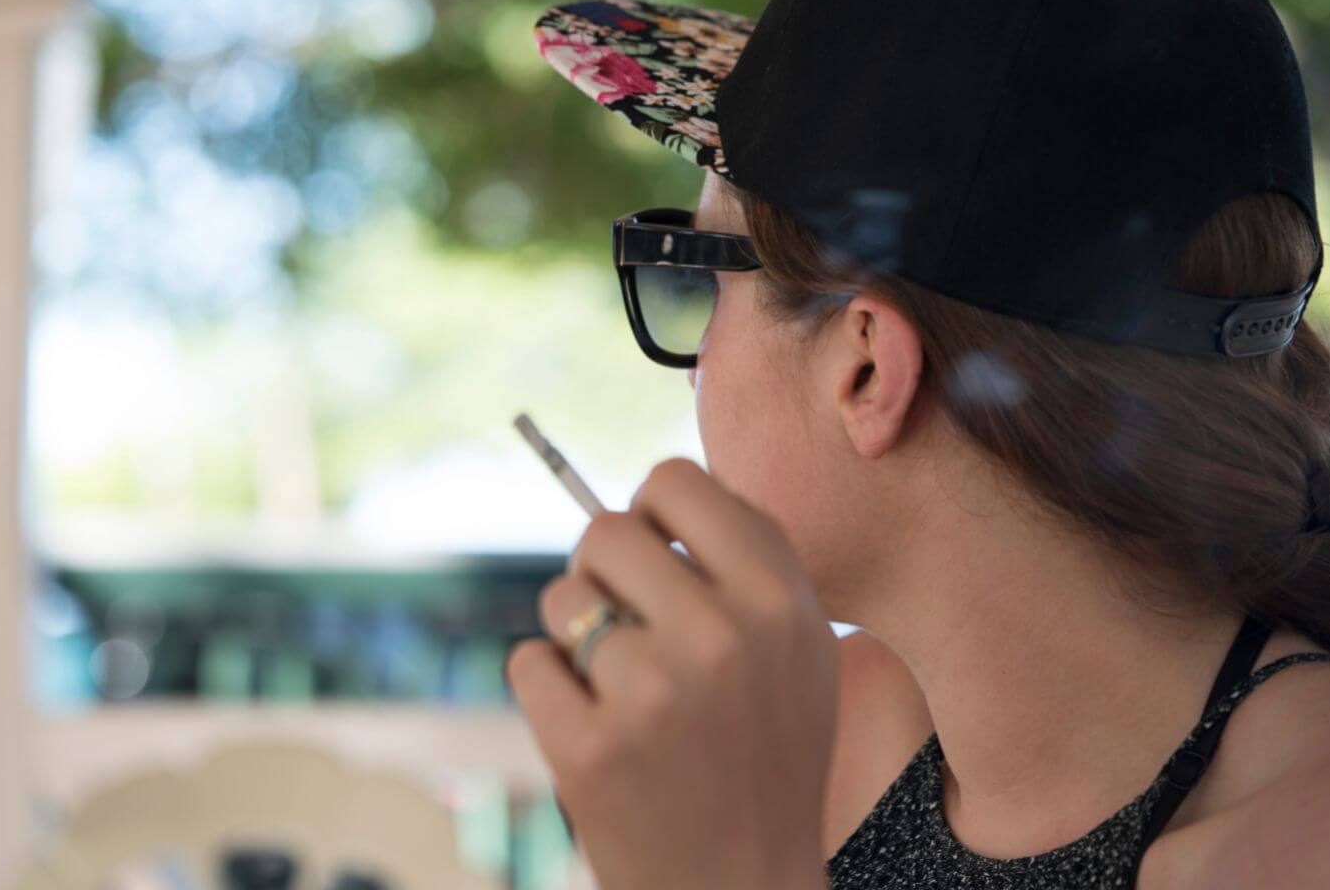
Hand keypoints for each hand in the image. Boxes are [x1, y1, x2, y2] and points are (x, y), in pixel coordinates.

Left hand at [505, 458, 839, 889]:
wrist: (744, 886)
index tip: (656, 553)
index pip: (674, 479)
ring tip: (621, 690)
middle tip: (626, 625)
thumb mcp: (801, 646)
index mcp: (778, 598)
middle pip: (603, 531)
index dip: (651, 511)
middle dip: (603, 572)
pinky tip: (594, 728)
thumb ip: (750, 556)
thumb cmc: (768, 754)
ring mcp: (651, 694)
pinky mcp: (589, 749)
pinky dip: (549, 689)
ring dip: (577, 636)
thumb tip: (660, 486)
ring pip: (562, 599)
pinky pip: (528, 661)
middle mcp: (720, 635)